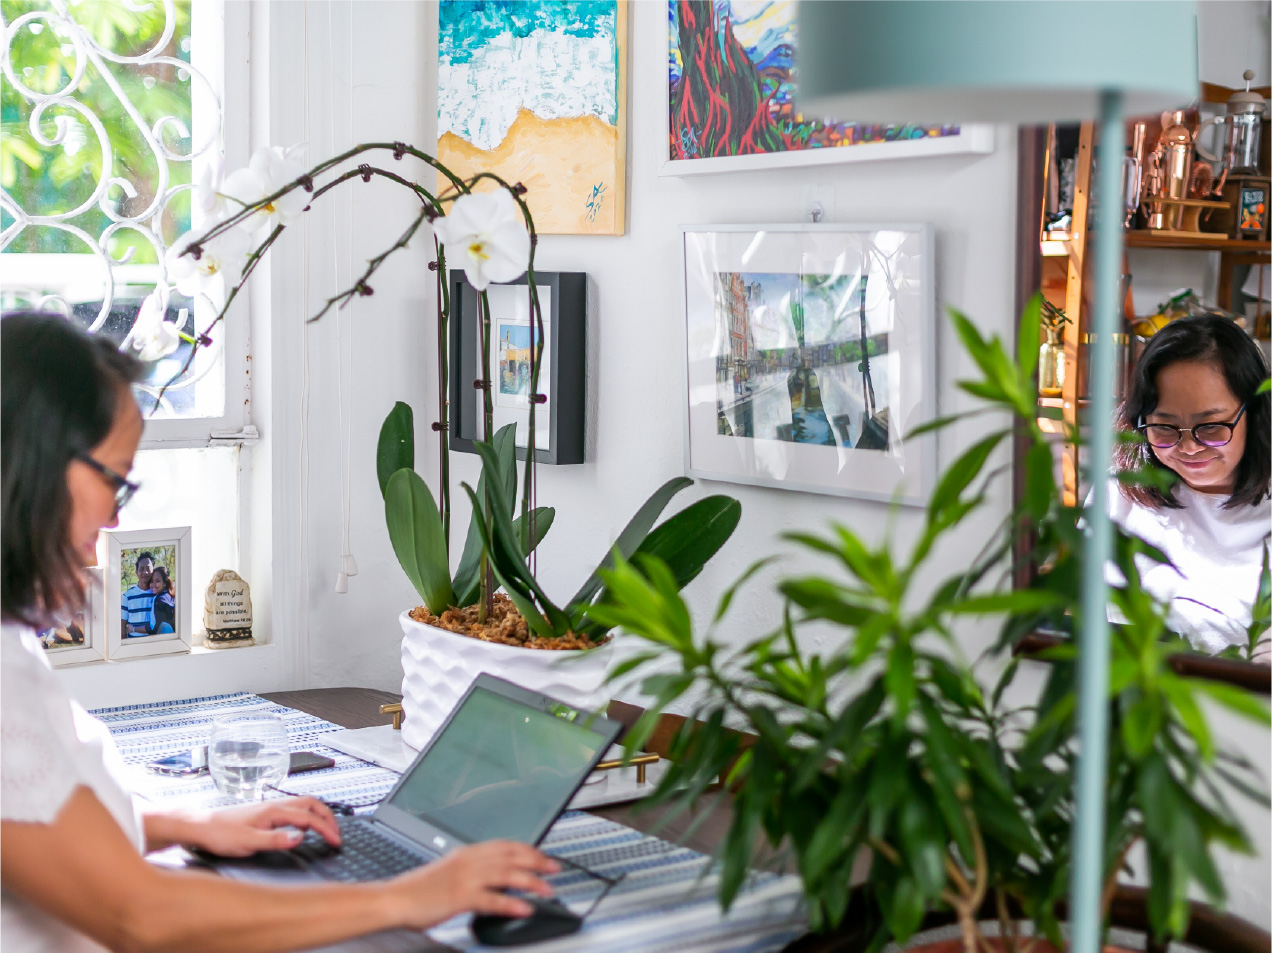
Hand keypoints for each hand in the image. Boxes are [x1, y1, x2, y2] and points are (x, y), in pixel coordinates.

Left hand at [148, 797, 340, 856]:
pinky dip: (306, 814)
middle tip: (336, 833)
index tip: (336, 841)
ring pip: (303, 803)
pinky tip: (301, 825)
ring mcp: (269, 806)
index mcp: (274, 811)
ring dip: (318, 814)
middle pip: (311, 804)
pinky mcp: (264, 811)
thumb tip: (300, 838)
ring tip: (325, 827)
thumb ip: (276, 840)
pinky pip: (294, 807)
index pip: (309, 818)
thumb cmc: (220, 834)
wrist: (199, 826)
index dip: (326, 829)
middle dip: (328, 817)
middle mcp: (274, 805)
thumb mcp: (248, 843)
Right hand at [388, 841, 560, 929]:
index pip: (504, 845)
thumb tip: (493, 876)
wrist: (394, 898)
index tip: (543, 857)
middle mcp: (468, 861)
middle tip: (555, 870)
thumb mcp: (449, 871)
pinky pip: (491, 898)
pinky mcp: (459, 896)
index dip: (527, 849)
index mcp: (466, 853)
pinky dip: (511, 903)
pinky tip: (524, 908)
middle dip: (537, 861)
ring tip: (547, 890)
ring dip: (530, 882)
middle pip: (510, 856)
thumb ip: (471, 870)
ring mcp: (465, 878)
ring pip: (506, 874)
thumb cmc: (418, 890)